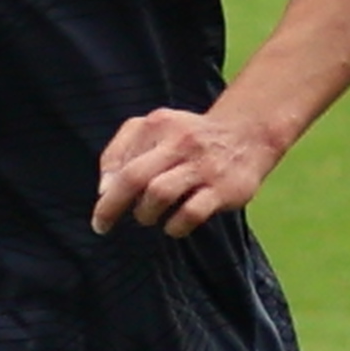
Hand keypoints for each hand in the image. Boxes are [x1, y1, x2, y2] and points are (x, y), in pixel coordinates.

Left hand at [92, 100, 285, 238]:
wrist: (248, 135)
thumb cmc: (189, 139)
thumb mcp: (156, 129)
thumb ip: (123, 151)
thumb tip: (104, 188)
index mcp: (160, 125)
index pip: (120, 158)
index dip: (106, 187)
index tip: (101, 204)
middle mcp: (181, 142)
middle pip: (135, 176)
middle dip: (112, 205)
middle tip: (102, 225)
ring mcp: (203, 166)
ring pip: (160, 194)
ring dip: (145, 213)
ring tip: (148, 217)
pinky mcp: (224, 189)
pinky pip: (191, 213)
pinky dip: (175, 225)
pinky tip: (174, 225)